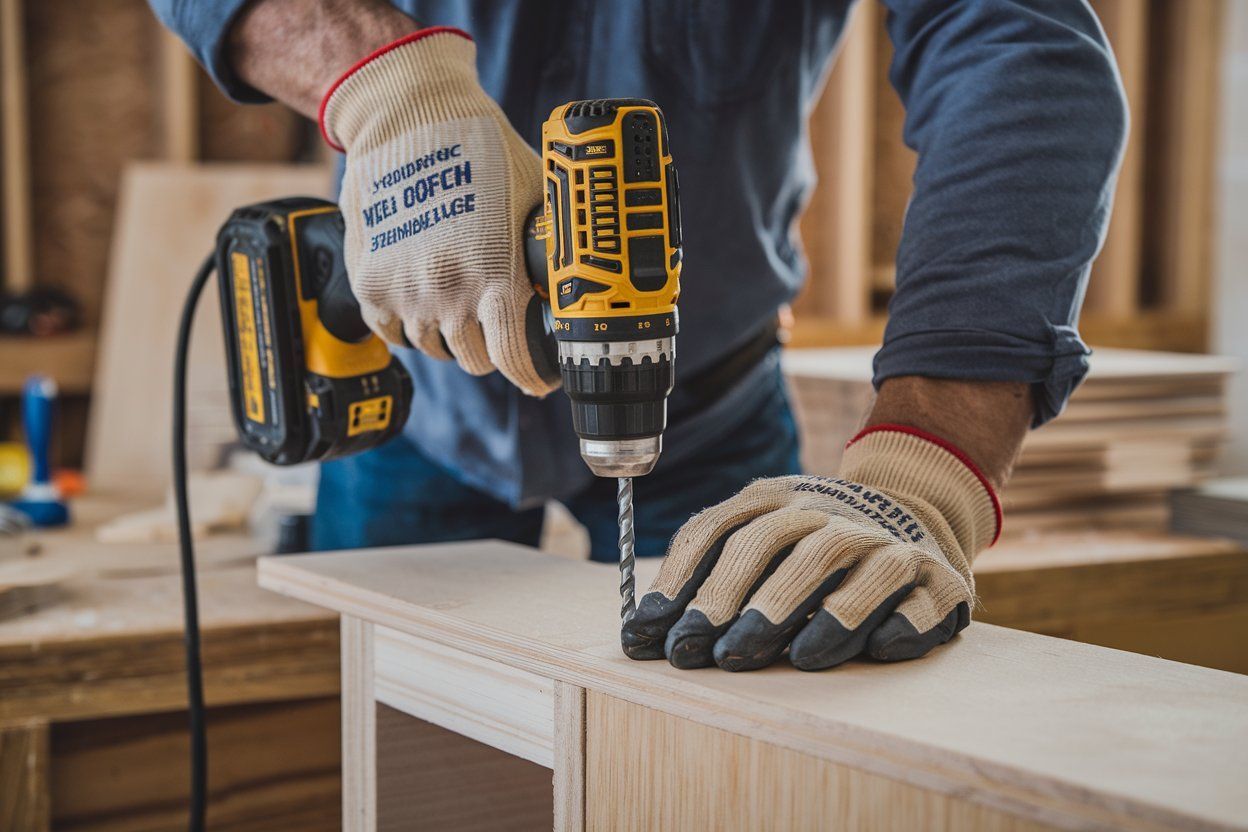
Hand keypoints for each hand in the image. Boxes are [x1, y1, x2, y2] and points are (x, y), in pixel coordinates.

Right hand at [321, 28, 557, 395]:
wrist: (409, 117)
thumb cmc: (482, 148)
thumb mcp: (536, 197)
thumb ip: (548, 247)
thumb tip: (572, 281)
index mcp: (494, 276)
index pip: (513, 359)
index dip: (531, 377)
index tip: (539, 381)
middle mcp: (447, 292)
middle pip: (475, 359)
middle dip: (494, 350)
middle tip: (500, 331)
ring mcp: (403, 291)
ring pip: (434, 348)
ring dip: (452, 338)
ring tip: (462, 314)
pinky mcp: (369, 282)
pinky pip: (392, 332)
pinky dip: (409, 327)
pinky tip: (424, 307)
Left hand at [621, 426, 1000, 670]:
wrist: (920, 516)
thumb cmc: (817, 547)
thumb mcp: (762, 541)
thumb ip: (707, 575)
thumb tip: (643, 631)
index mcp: (778, 500)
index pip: (718, 529)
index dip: (679, 578)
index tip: (648, 631)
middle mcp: (829, 514)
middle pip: (773, 542)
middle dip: (731, 597)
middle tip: (701, 650)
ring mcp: (885, 543)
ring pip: (842, 562)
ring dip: (810, 610)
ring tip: (788, 659)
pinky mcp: (938, 580)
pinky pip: (919, 599)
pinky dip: (900, 622)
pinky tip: (879, 648)